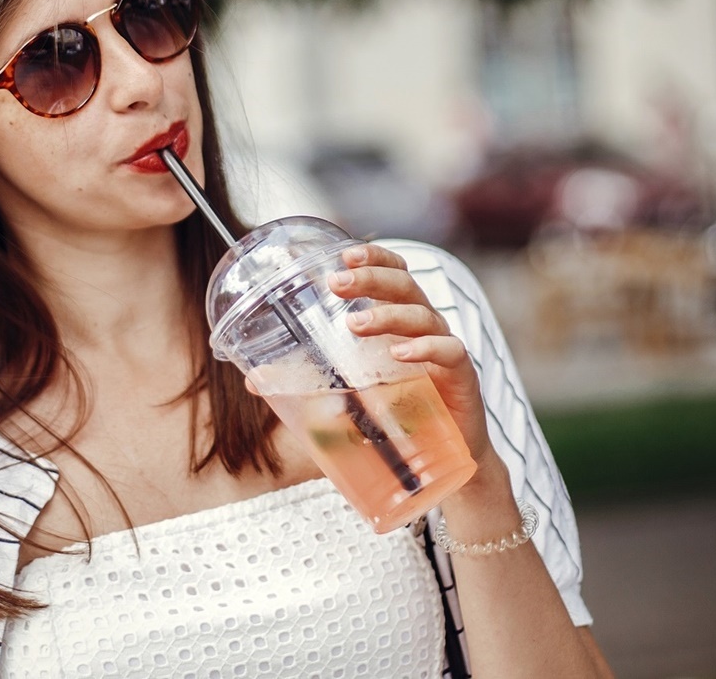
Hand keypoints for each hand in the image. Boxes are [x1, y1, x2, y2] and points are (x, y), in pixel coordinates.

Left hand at [326, 243, 500, 477]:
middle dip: (370, 279)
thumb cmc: (396, 414)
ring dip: (387, 315)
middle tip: (336, 283)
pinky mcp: (461, 377)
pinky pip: (449, 352)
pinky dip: (425, 348)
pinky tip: (399, 355)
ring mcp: (445, 349)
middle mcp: (425, 327)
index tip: (342, 256)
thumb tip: (255, 382)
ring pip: (423, 315)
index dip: (373, 258)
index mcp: (401, 321)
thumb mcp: (349, 394)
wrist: (442, 460)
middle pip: (404, 286)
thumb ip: (308, 383)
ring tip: (354, 323)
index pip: (393, 274)